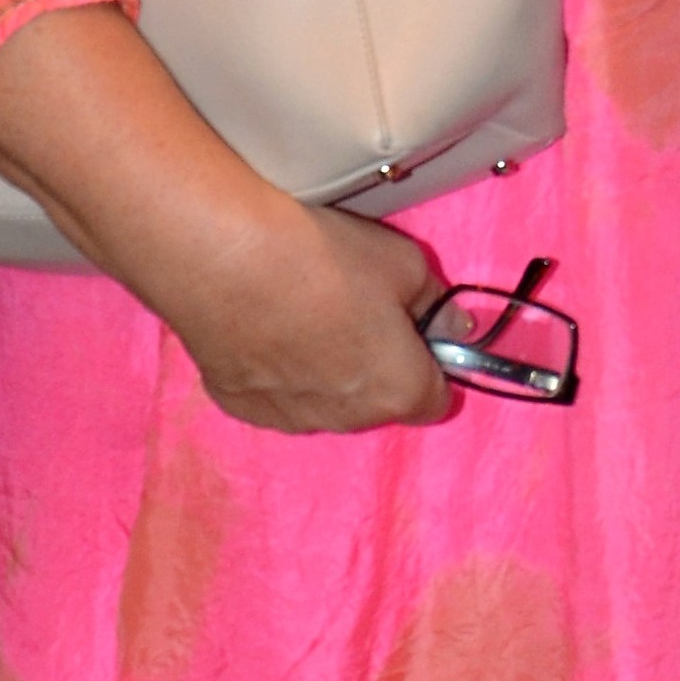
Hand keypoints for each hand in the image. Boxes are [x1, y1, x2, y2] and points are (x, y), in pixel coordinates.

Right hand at [165, 191, 455, 434]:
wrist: (224, 260)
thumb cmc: (326, 260)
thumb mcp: (405, 262)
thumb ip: (434, 302)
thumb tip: (454, 327)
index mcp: (399, 391)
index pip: (434, 400)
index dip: (429, 364)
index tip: (412, 331)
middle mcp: (348, 420)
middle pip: (377, 402)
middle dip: (375, 368)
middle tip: (353, 311)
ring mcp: (289, 419)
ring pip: (323, 404)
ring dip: (324, 373)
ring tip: (300, 316)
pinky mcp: (239, 406)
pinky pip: (273, 394)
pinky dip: (274, 370)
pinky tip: (262, 327)